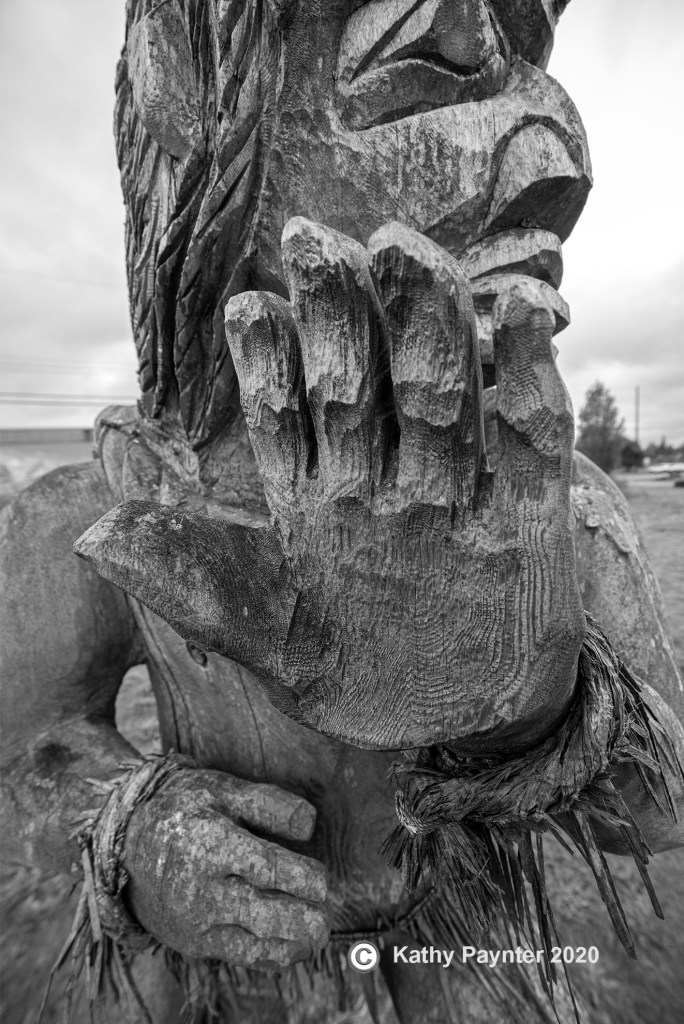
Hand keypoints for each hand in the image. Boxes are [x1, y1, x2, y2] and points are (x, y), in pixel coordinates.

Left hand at [76, 219, 584, 751]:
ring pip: (439, 397)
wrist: (459, 728)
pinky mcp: (531, 513)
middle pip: (363, 389)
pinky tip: (516, 318)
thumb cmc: (357, 683)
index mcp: (319, 505)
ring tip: (403, 253)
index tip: (245, 305)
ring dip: (424, 325)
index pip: (287, 419)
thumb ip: (190, 588)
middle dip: (341, 318)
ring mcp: (457, 492)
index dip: (265, 365)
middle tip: (315, 240)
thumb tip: (94, 537)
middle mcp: (384, 483)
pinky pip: (532, 441)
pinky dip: (529, 379)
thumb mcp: (264, 645)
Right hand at [123, 767, 328, 966]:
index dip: (302, 877)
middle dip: (304, 919)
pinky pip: (239, 956)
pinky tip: (294, 948)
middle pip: (264, 914)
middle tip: (327, 917)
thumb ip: (268, 804)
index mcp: (209, 844)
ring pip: (255, 943)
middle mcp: (200, 889)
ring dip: (293, 943)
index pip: (267, 868)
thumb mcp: (222, 790)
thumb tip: (309, 825)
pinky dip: (270, 956)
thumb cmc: (184, 809)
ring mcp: (195, 921)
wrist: (126, 842)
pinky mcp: (194, 942)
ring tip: (317, 935)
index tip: (322, 881)